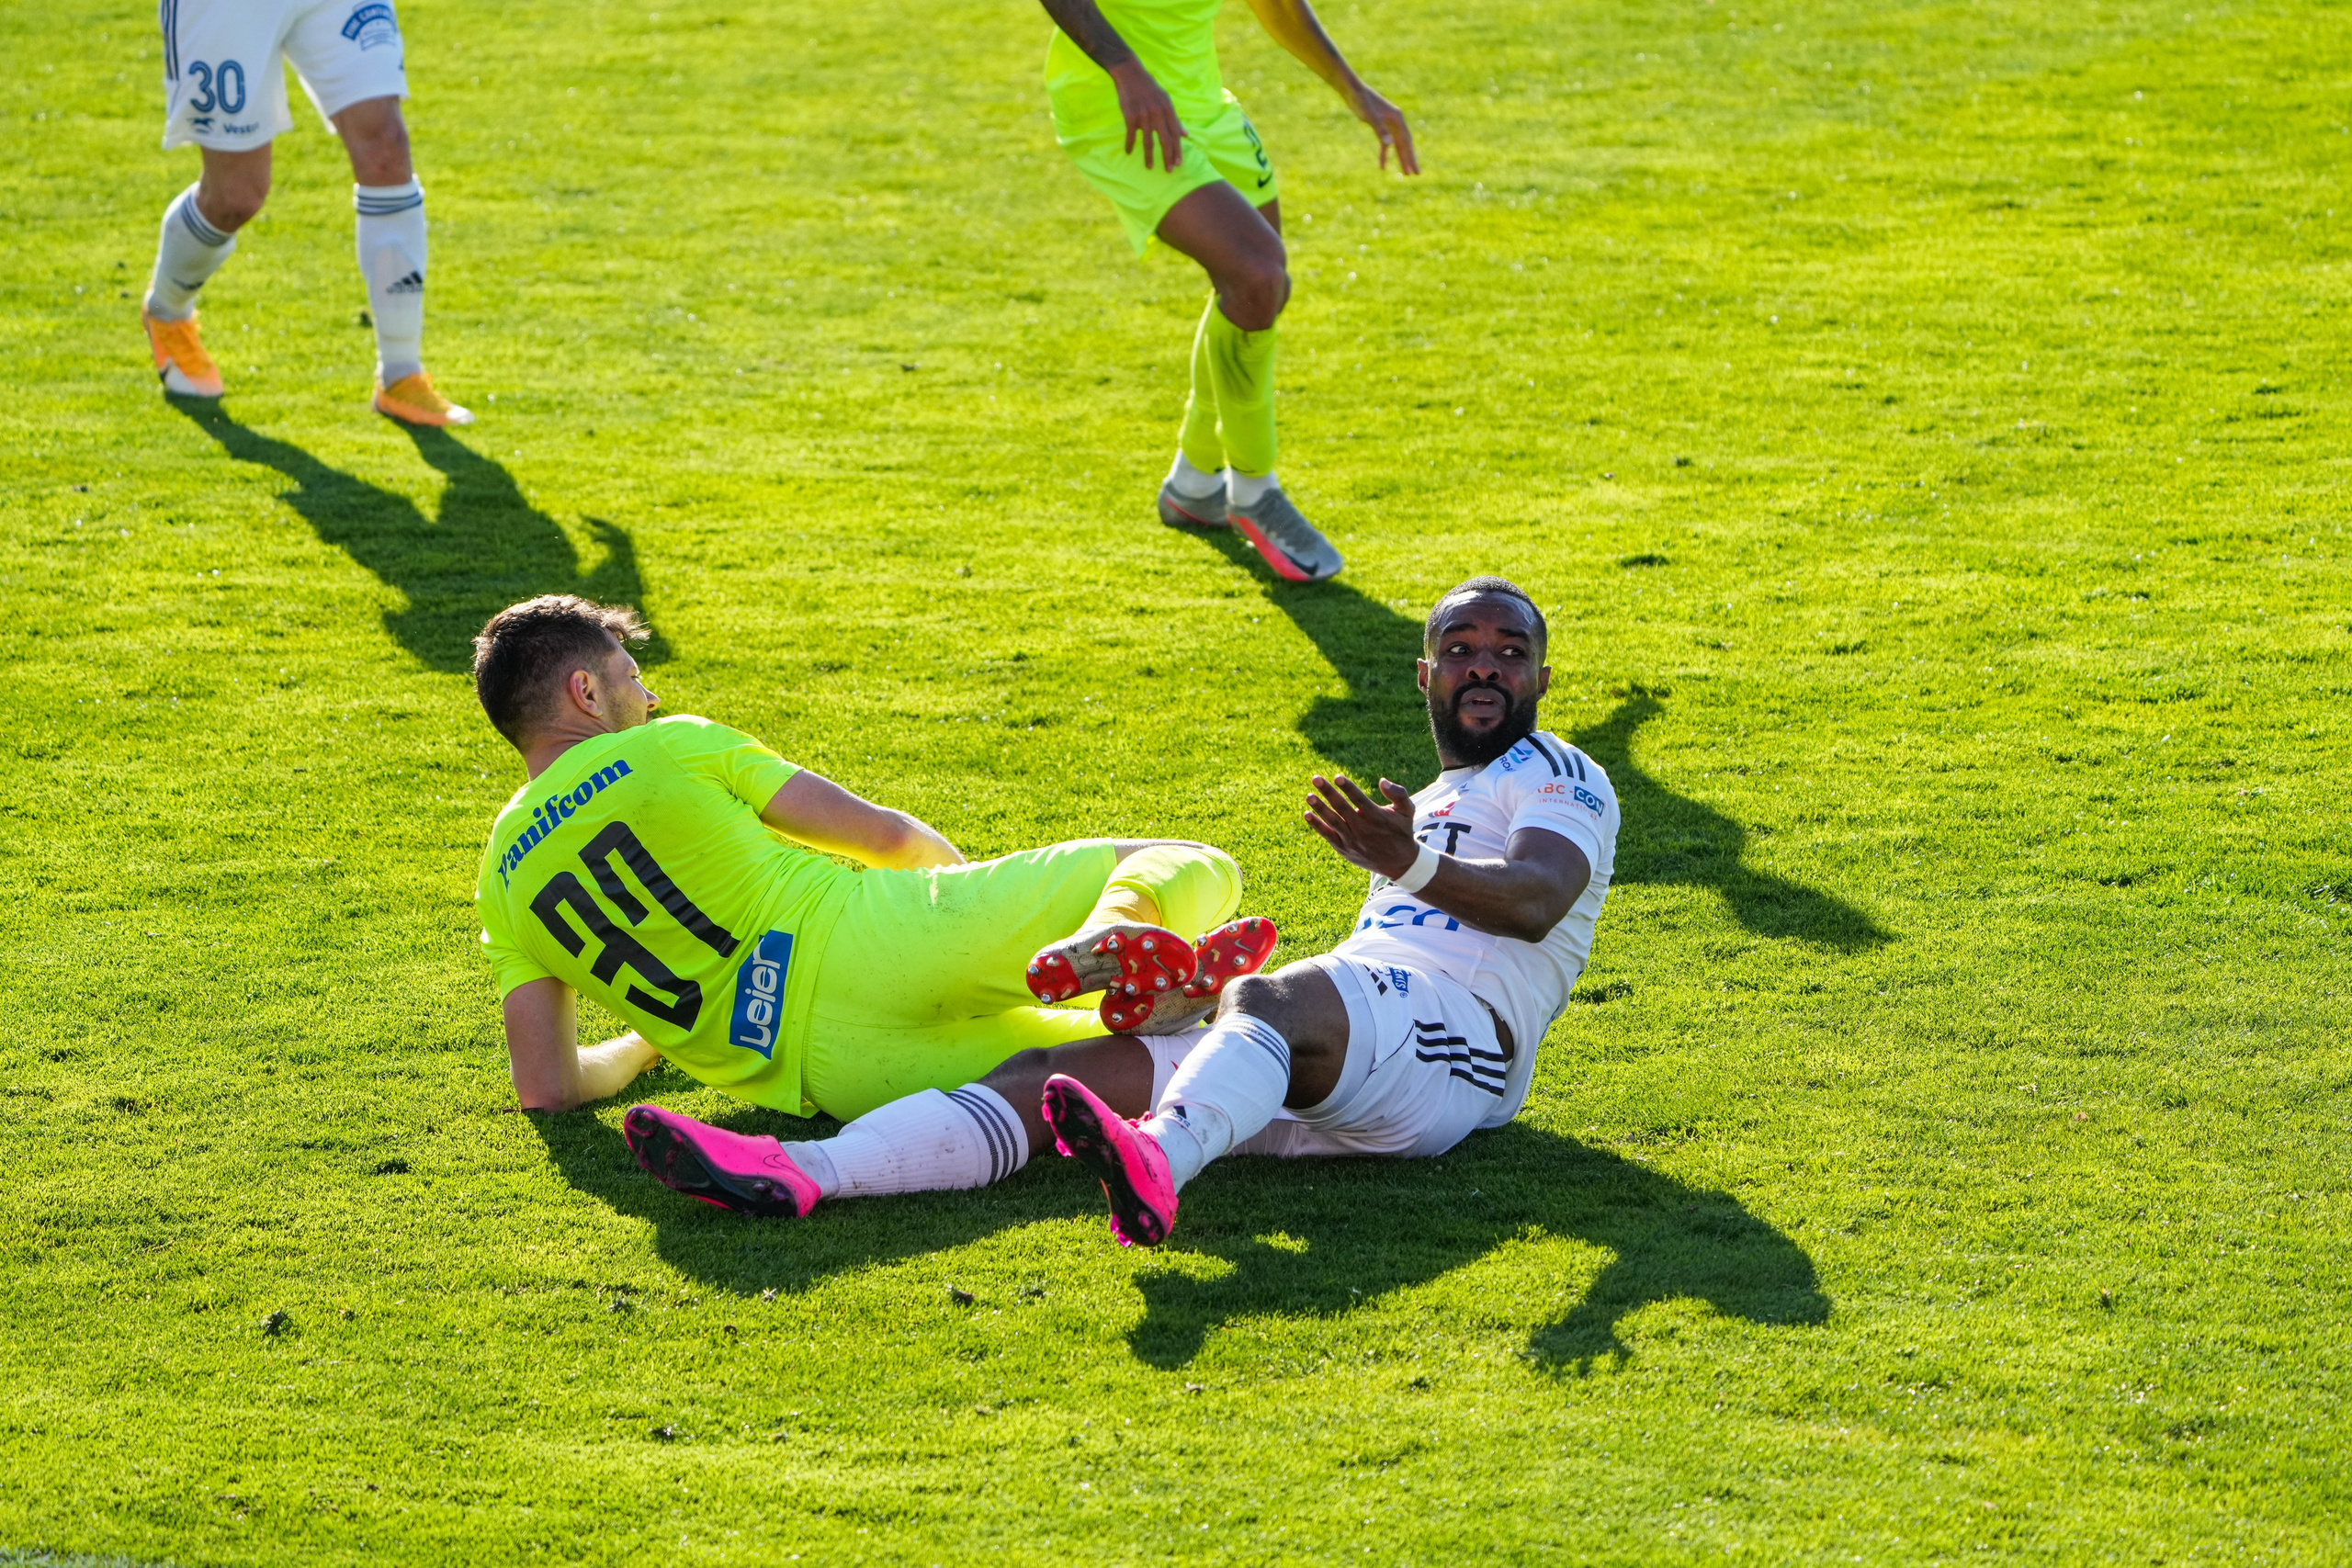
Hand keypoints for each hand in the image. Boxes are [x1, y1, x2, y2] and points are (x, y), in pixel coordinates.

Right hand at [1112, 59, 1186, 170]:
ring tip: (1150, 168)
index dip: (1178, 150)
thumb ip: (1175, 119)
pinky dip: (1129, 145)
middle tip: (1169, 171)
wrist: (1131, 74)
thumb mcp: (1166, 101)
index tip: (1178, 164)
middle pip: (1165, 140)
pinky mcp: (1130, 116)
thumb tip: (1186, 135)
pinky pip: (1131, 135)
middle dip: (1168, 157)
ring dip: (1149, 156)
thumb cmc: (1150, 88)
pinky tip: (1129, 152)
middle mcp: (1158, 113)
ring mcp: (1144, 115)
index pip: (1175, 134)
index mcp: (1168, 109)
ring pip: (1148, 141)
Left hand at [1303, 773, 1419, 878]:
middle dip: (1328, 793)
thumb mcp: (1407, 811)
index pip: (1359, 800)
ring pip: (1333, 822)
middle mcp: (1363, 828)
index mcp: (1377, 817)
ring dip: (1320, 808)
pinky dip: (1317, 825)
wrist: (1398, 863)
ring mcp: (1352, 840)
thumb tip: (1382, 781)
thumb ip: (1398, 793)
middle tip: (1316, 779)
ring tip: (1309, 796)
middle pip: (1342, 808)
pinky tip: (1307, 814)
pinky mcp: (1344, 848)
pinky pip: (1328, 835)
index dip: (1348, 788)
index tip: (1337, 777)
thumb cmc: (1401, 831)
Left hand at [1345, 81, 1418, 174]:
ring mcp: (1388, 122)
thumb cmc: (1360, 101)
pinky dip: (1384, 154)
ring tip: (1404, 173)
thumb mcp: (1370, 117)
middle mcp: (1396, 121)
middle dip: (1410, 160)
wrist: (1352, 89)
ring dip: (1400, 158)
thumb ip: (1380, 130)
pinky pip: (1385, 142)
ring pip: (1397, 144)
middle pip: (1405, 144)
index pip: (1407, 142)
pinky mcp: (1380, 123)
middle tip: (1416, 175)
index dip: (1411, 157)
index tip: (1415, 171)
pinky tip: (1382, 166)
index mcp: (1397, 119)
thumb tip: (1389, 144)